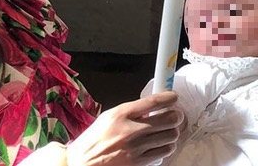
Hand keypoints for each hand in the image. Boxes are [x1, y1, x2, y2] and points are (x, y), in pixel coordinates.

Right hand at [66, 91, 183, 165]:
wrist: (81, 164)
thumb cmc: (93, 141)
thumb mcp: (108, 118)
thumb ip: (130, 112)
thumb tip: (152, 108)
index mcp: (120, 114)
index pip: (153, 101)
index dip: (169, 98)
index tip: (174, 97)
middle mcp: (130, 130)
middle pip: (169, 119)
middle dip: (176, 117)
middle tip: (175, 117)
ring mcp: (136, 148)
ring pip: (170, 137)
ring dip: (171, 134)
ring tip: (166, 133)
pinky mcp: (138, 163)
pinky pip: (163, 153)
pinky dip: (165, 148)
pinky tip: (159, 146)